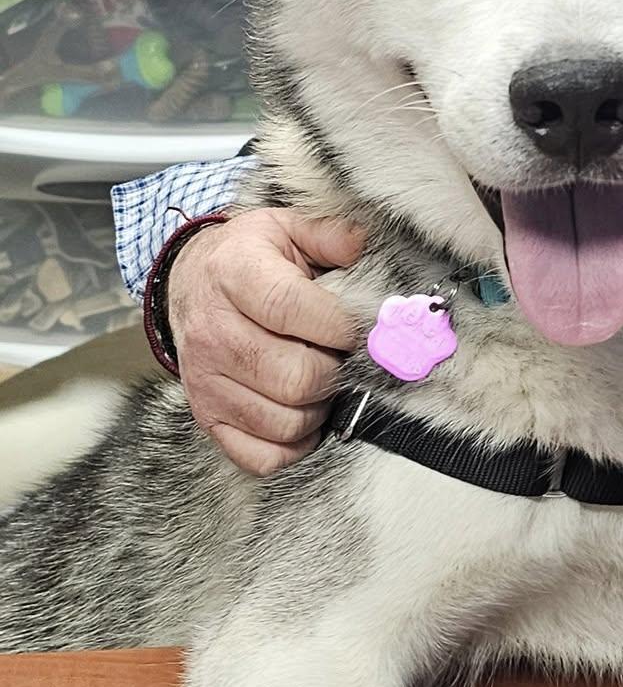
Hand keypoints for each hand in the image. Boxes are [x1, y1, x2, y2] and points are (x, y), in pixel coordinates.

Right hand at [167, 208, 367, 474]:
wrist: (189, 283)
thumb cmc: (248, 260)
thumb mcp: (286, 230)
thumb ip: (333, 236)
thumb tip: (369, 246)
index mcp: (234, 275)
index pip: (291, 310)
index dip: (339, 326)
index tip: (356, 329)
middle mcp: (213, 331)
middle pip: (296, 378)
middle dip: (336, 373)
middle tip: (341, 359)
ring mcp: (206, 380)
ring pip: (285, 421)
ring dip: (319, 409)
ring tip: (321, 381)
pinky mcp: (207, 416)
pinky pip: (260, 456)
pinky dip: (293, 445)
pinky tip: (301, 414)